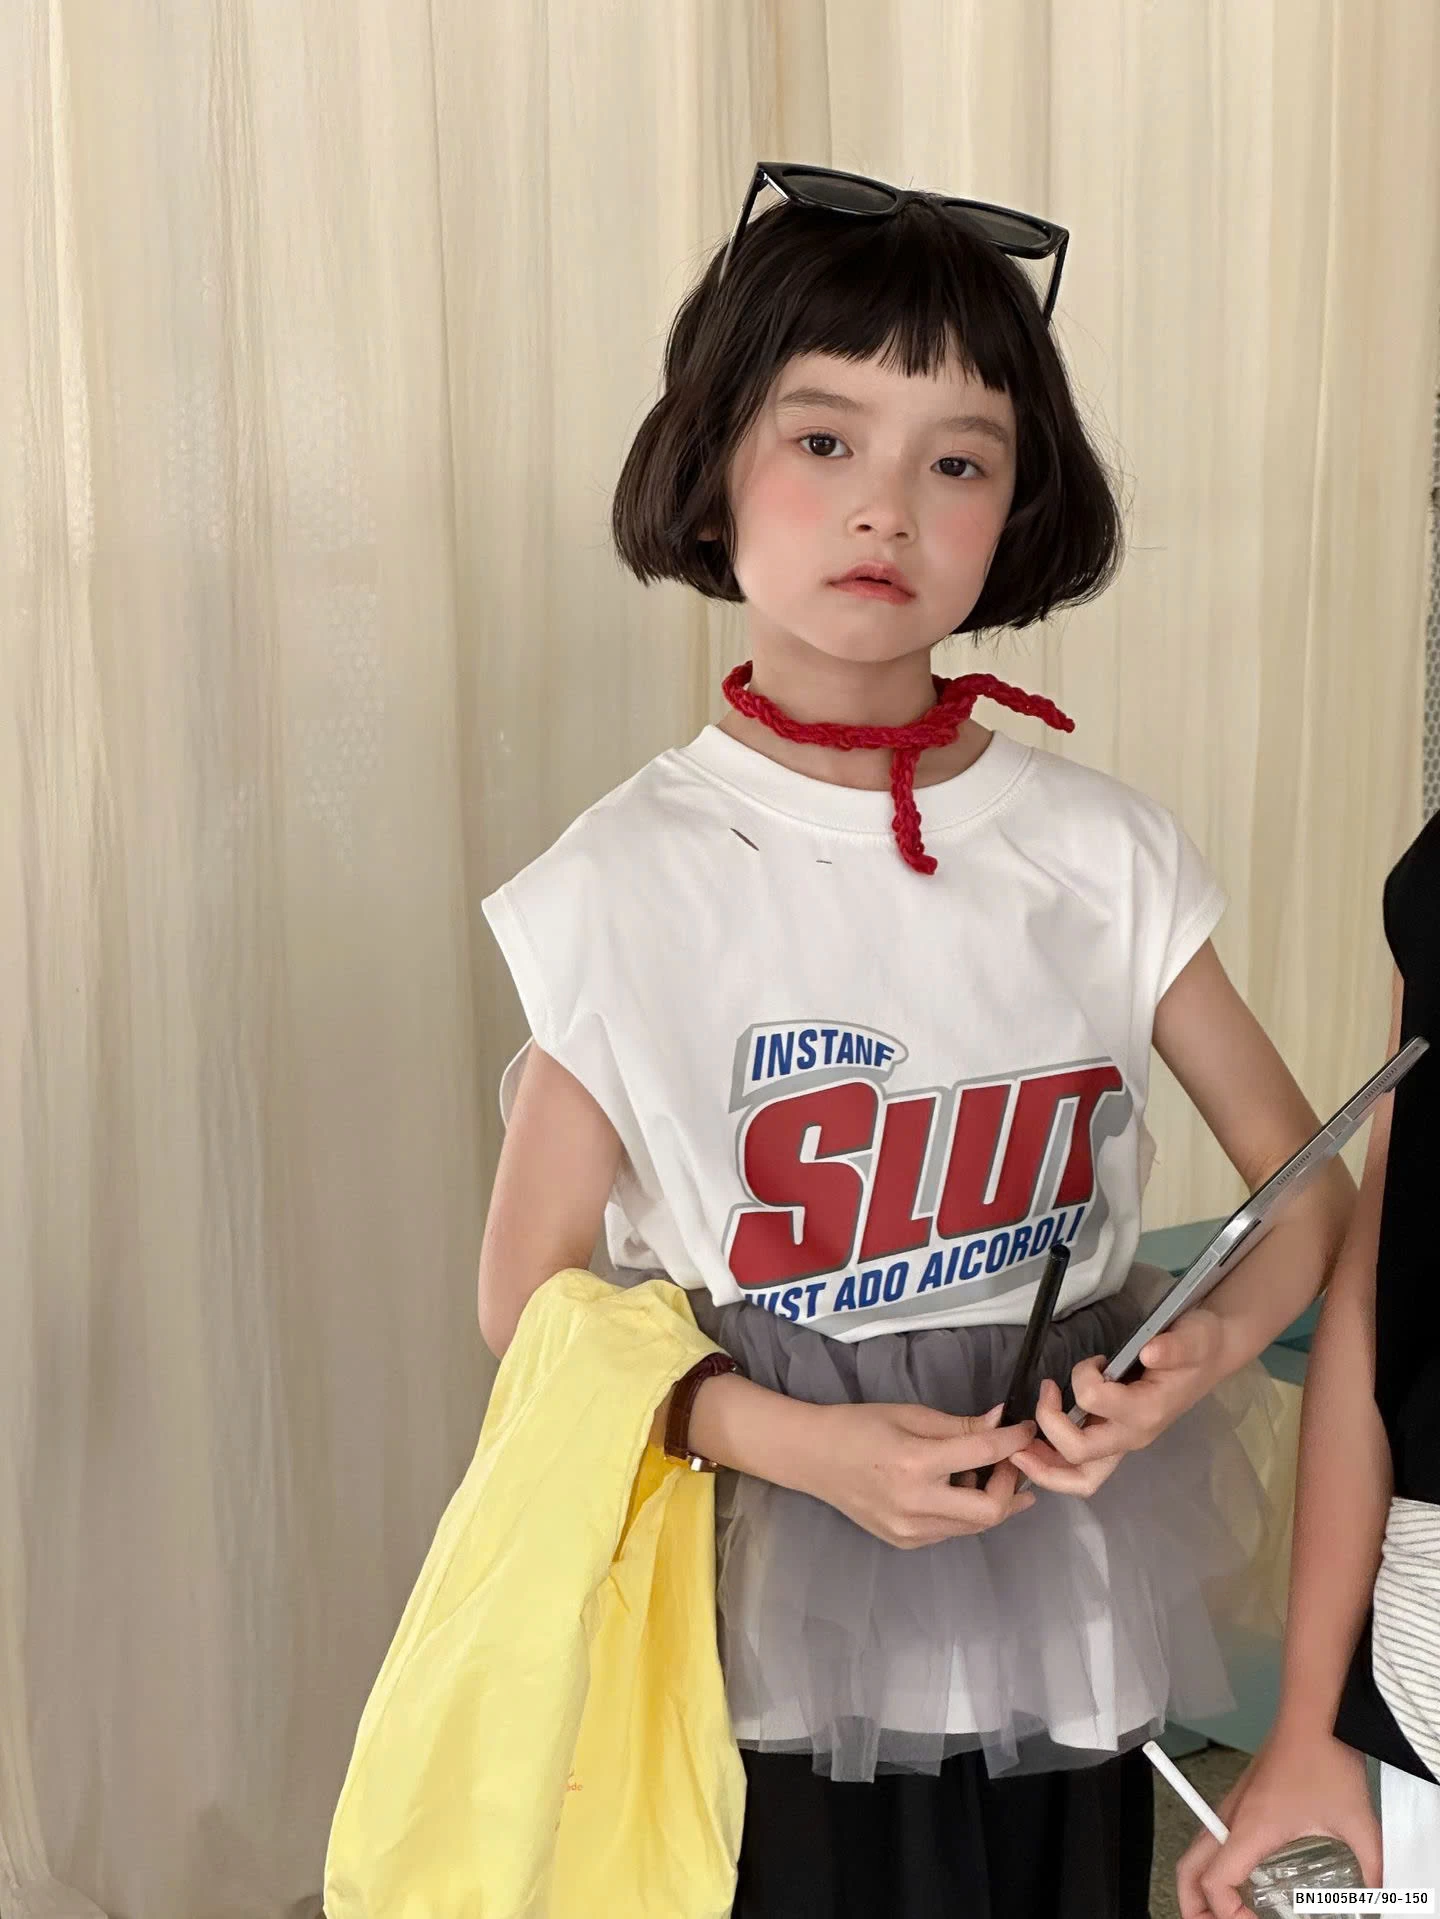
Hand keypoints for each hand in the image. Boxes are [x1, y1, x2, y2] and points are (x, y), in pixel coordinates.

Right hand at [796, 1401, 1036, 1547]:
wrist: (814, 1458)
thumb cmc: (859, 1426)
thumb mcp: (910, 1415)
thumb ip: (959, 1425)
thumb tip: (1001, 1422)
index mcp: (915, 1464)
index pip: (983, 1454)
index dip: (1014, 1441)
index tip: (1027, 1431)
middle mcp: (915, 1505)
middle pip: (990, 1511)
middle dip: (1011, 1485)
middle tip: (1011, 1463)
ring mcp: (910, 1531)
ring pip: (974, 1526)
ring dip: (991, 1500)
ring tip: (986, 1473)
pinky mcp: (906, 1542)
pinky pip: (951, 1530)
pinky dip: (964, 1511)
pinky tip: (956, 1489)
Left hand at [1012, 1307, 1228, 1497]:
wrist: (1210, 1358)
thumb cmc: (1199, 1346)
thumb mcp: (1194, 1337)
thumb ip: (1174, 1346)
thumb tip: (1150, 1352)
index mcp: (1147, 1411)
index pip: (1094, 1402)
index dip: (1081, 1378)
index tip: (1094, 1361)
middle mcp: (1133, 1435)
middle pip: (1080, 1454)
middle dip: (1048, 1428)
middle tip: (1042, 1395)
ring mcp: (1123, 1442)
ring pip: (1080, 1478)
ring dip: (1044, 1467)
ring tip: (1017, 1449)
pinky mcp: (1116, 1440)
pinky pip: (1081, 1470)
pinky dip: (1053, 1465)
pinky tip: (1034, 1447)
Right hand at [1176, 1729, 1379, 1917]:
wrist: (1314, 1713)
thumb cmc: (1326, 1759)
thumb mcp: (1358, 1822)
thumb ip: (1372, 1867)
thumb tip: (1381, 1898)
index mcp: (1252, 1829)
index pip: (1216, 1882)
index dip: (1228, 1913)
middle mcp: (1233, 1818)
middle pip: (1188, 1867)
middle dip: (1192, 1904)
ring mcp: (1233, 1806)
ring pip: (1197, 1850)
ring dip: (1199, 1884)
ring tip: (1222, 1912)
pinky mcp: (1242, 1797)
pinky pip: (1212, 1836)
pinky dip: (1213, 1863)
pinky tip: (1243, 1877)